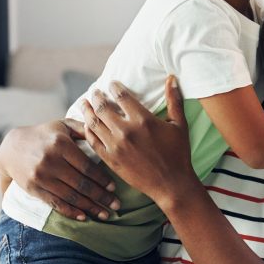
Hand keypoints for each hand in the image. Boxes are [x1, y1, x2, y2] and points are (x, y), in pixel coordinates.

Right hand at [0, 119, 118, 221]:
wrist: (11, 148)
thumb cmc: (44, 135)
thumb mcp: (62, 125)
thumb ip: (82, 128)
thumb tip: (104, 130)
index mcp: (60, 144)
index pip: (86, 166)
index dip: (102, 178)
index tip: (114, 187)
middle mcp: (50, 161)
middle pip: (81, 184)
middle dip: (101, 196)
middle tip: (116, 205)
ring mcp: (41, 177)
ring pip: (70, 196)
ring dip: (90, 207)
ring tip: (105, 214)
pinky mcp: (34, 189)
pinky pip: (55, 203)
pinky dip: (70, 212)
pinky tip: (84, 217)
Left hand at [81, 77, 199, 209]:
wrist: (171, 184)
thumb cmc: (178, 154)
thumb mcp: (179, 125)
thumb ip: (174, 100)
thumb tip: (172, 78)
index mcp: (143, 120)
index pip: (121, 96)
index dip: (114, 87)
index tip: (111, 84)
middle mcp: (126, 131)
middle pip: (103, 107)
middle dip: (96, 96)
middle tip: (94, 92)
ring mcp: (116, 146)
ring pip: (94, 123)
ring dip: (87, 111)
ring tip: (84, 104)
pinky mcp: (110, 160)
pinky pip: (93, 141)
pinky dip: (87, 131)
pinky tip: (87, 125)